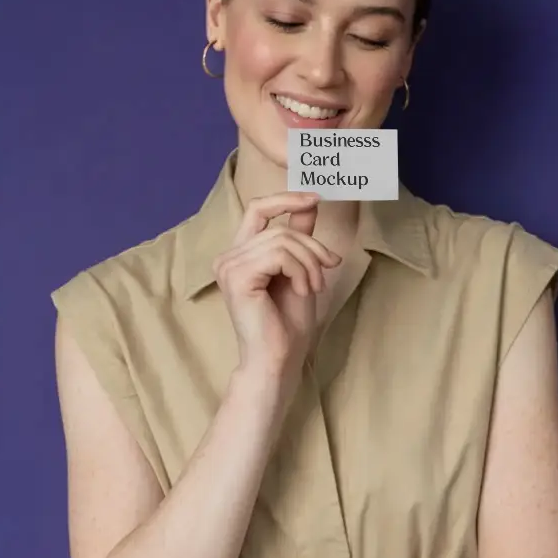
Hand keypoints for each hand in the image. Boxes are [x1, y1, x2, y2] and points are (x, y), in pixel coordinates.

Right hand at [213, 193, 340, 373]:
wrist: (279, 359)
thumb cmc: (288, 324)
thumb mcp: (301, 270)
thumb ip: (300, 237)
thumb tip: (310, 202)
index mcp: (240, 254)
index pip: (258, 209)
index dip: (286, 198)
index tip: (315, 198)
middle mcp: (228, 257)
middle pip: (280, 229)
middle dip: (313, 247)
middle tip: (329, 267)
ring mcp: (229, 266)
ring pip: (283, 241)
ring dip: (310, 263)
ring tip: (313, 286)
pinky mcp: (237, 277)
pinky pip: (279, 255)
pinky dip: (300, 271)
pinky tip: (302, 291)